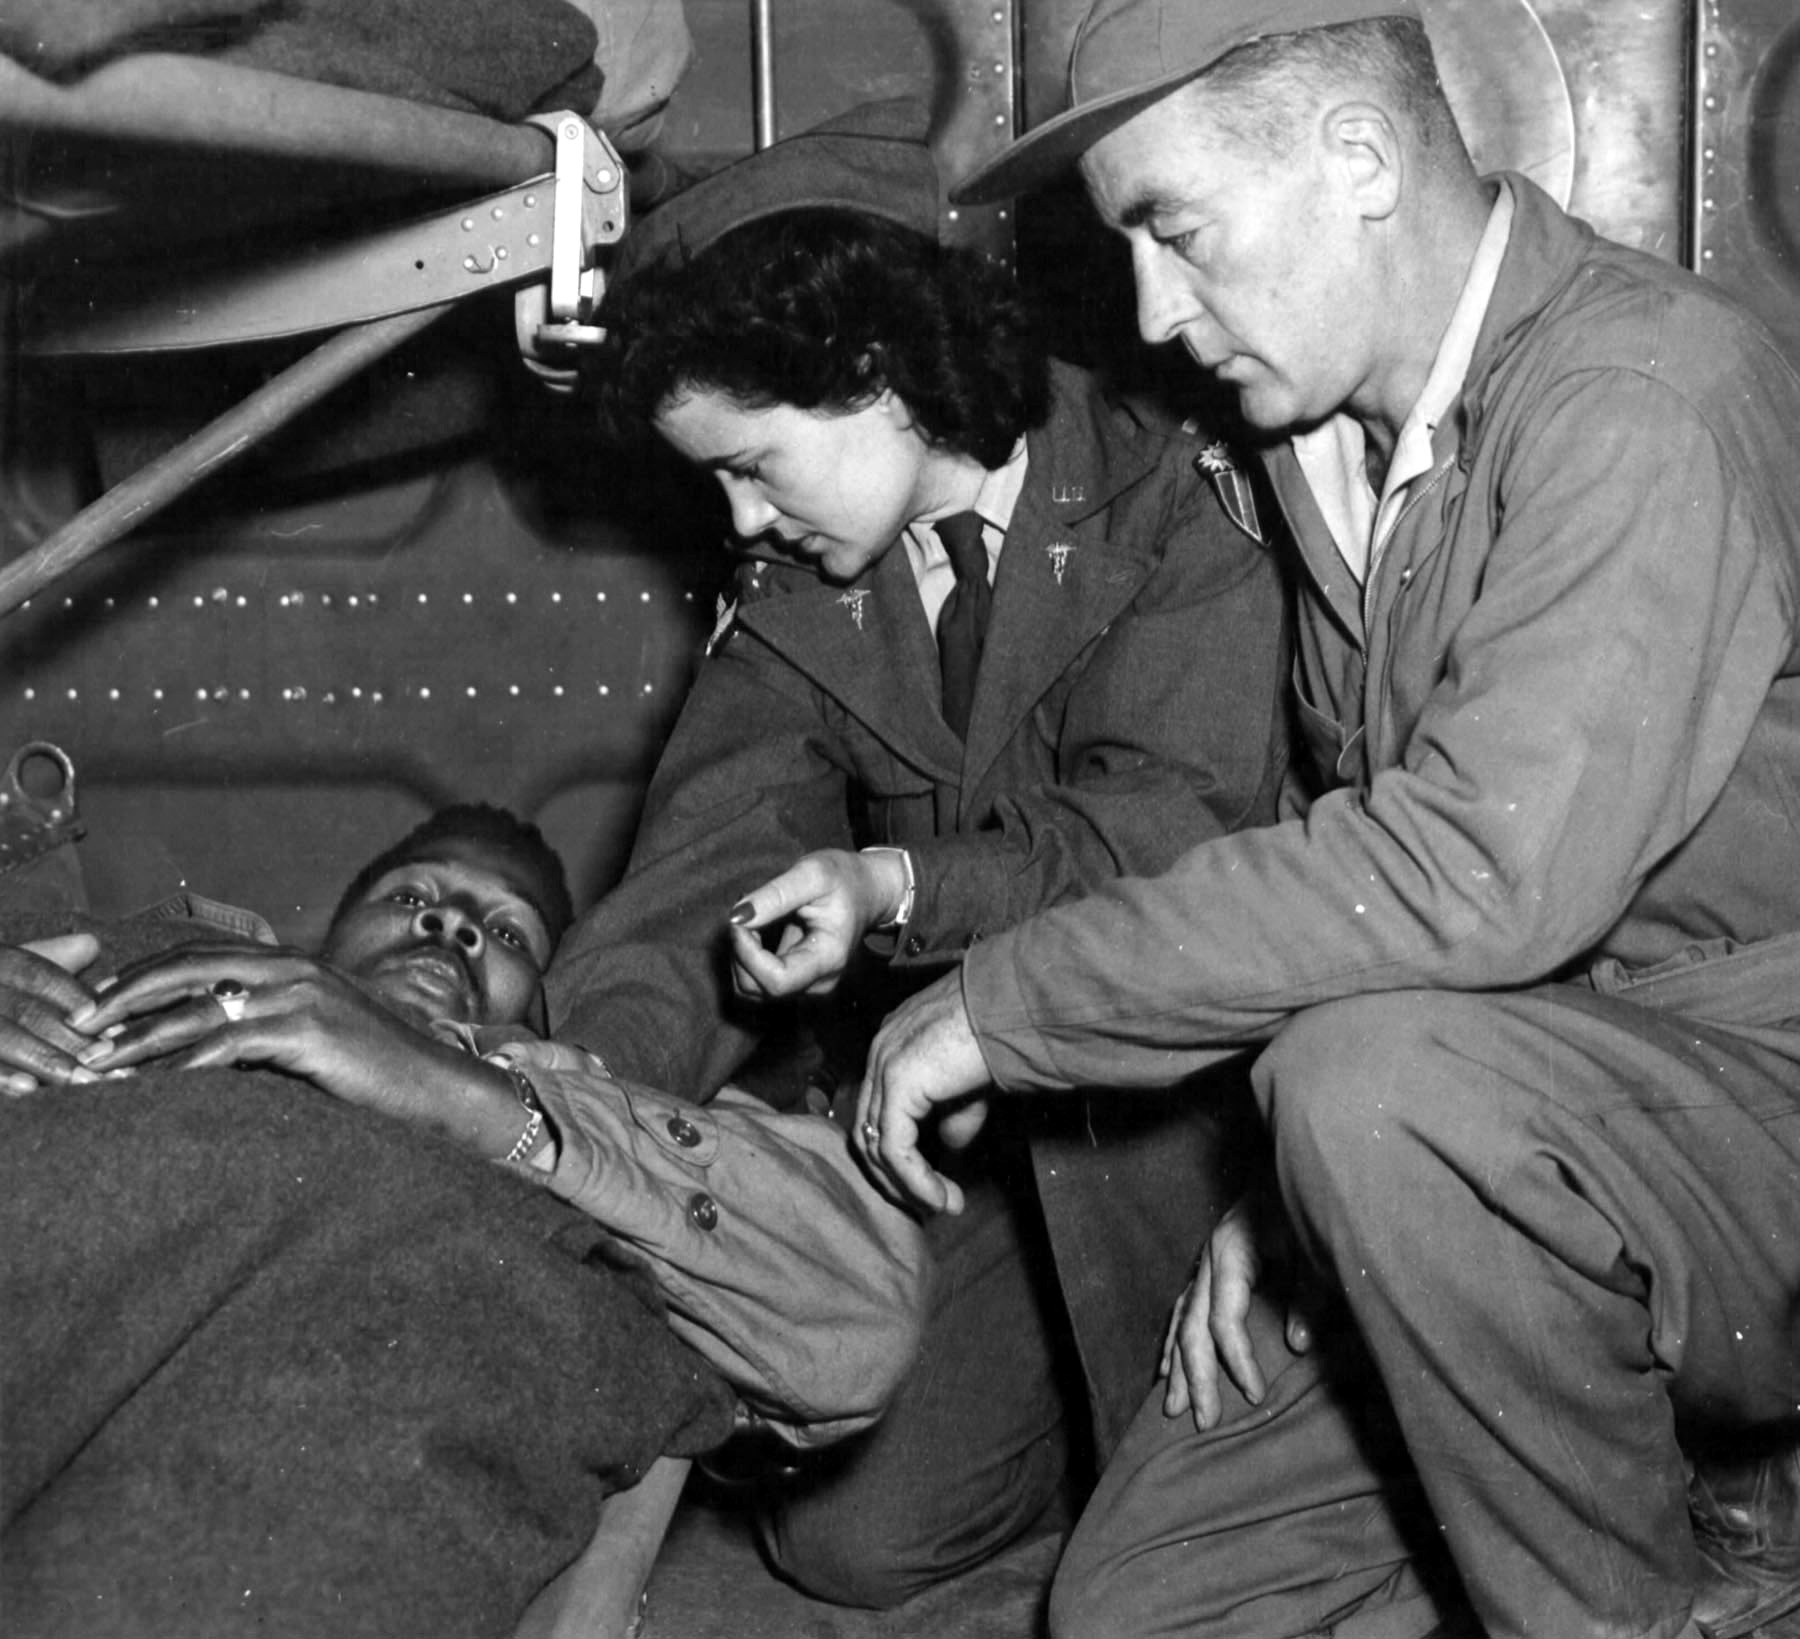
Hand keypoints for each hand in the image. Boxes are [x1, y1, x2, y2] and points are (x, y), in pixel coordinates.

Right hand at [0, 935, 103, 1093]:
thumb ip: (43, 958)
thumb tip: (90, 945)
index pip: (39, 975)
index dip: (79, 1001)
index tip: (118, 1026)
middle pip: (27, 1010)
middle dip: (75, 1040)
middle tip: (117, 1066)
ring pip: (4, 1036)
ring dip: (45, 1062)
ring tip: (85, 1082)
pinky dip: (0, 1076)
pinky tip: (27, 1091)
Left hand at [72, 943, 463, 1123]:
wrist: (439, 1087)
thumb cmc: (381, 1071)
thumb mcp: (318, 1037)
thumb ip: (270, 1027)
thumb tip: (213, 1045)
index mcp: (293, 963)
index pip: (201, 954)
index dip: (144, 974)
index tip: (100, 1002)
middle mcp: (293, 968)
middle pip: (186, 968)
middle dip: (124, 996)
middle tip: (80, 1025)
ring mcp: (301, 996)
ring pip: (198, 1009)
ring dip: (140, 1038)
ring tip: (99, 1063)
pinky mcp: (308, 1031)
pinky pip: (228, 1045)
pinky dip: (184, 1066)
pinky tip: (155, 1086)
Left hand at [728, 849, 906, 999]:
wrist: (867, 891)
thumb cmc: (844, 879)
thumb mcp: (813, 873)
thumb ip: (776, 894)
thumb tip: (736, 916)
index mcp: (829, 959)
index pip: (776, 980)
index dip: (747, 953)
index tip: (740, 917)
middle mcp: (818, 983)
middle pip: (758, 988)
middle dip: (740, 951)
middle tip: (746, 910)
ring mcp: (807, 986)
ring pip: (751, 988)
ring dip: (740, 955)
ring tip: (753, 917)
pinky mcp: (796, 983)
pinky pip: (756, 980)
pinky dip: (747, 957)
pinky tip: (757, 929)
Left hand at [853, 970, 992, 1215]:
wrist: (1016, 1005)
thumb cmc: (1004, 1029)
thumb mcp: (975, 1080)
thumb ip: (955, 1110)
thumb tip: (950, 1146)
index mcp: (894, 1042)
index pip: (877, 1109)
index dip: (897, 1154)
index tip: (928, 1183)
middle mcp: (881, 1050)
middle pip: (868, 1130)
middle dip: (894, 1177)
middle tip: (928, 1205)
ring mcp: (885, 1065)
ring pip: (877, 1145)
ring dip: (908, 1186)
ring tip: (942, 1206)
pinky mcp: (899, 1083)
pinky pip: (896, 1148)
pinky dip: (916, 1181)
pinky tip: (941, 1198)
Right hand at [1160, 1191, 1321, 1429]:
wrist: (1289, 1164)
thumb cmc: (1300, 1203)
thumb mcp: (1310, 1244)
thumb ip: (1306, 1293)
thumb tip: (1295, 1345)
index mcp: (1230, 1254)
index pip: (1224, 1320)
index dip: (1238, 1360)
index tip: (1255, 1394)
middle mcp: (1208, 1261)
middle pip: (1192, 1327)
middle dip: (1196, 1377)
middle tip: (1204, 1421)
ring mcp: (1203, 1264)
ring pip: (1181, 1322)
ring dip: (1177, 1367)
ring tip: (1172, 1408)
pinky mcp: (1207, 1268)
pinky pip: (1182, 1311)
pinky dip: (1174, 1344)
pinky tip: (1166, 1369)